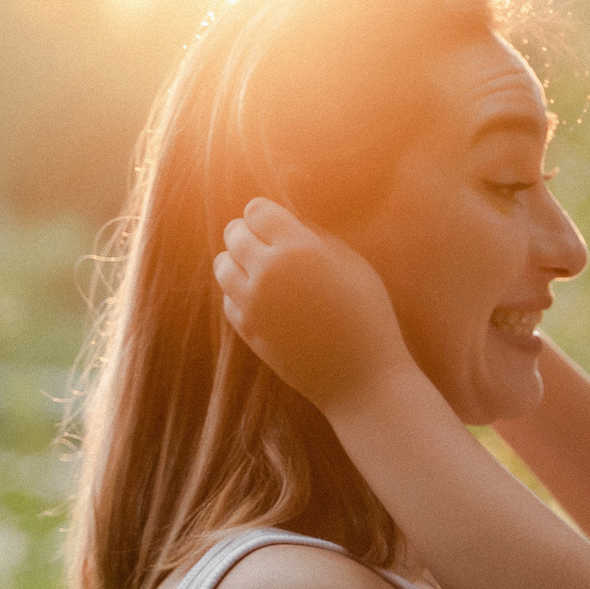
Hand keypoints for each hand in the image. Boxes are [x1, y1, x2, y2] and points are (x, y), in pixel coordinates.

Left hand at [214, 198, 410, 409]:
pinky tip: (261, 296)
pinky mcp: (247, 331)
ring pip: (221, 266)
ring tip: (257, 266)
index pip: (256, 210)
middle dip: (246, 232)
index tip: (273, 220)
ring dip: (236, 261)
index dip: (263, 212)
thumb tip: (289, 221)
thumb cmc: (368, 316)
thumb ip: (317, 236)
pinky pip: (228, 299)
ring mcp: (253, 304)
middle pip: (233, 234)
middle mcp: (268, 272)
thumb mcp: (354, 264)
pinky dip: (238, 293)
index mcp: (298, 249)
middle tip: (263, 240)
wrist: (362, 377)